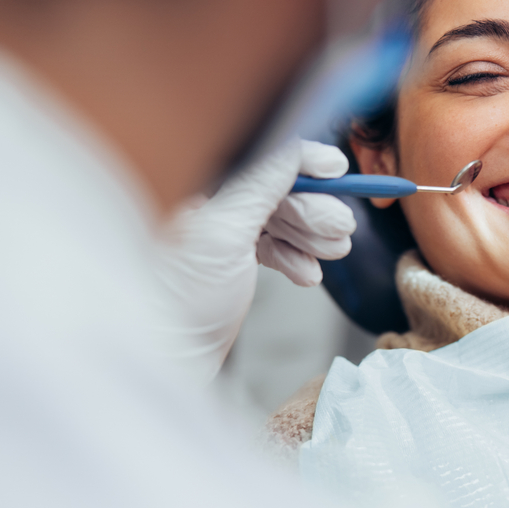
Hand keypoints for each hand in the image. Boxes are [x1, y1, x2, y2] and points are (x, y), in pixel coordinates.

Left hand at [155, 138, 355, 382]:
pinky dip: (295, 259)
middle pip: (277, 191)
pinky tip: (308, 274)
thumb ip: (261, 184)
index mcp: (197, 185)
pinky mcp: (231, 264)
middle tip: (341, 228)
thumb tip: (295, 149)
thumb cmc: (177, 300)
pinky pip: (274, 249)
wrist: (167, 358)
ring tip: (333, 251)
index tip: (337, 170)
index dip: (303, 163)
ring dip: (312, 236)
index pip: (260, 159)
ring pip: (280, 221)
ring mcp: (221, 235)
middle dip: (314, 210)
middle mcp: (208, 204)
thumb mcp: (225, 232)